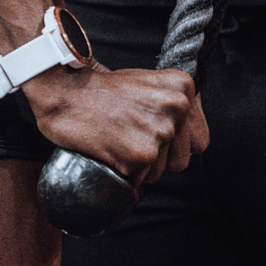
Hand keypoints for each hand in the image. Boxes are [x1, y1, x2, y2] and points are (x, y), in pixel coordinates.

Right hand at [23, 63, 205, 185]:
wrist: (65, 91)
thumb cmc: (102, 90)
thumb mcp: (148, 85)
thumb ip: (172, 106)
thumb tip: (191, 139)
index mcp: (183, 87)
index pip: (200, 141)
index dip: (177, 146)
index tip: (154, 134)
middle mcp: (177, 107)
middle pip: (181, 161)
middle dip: (157, 158)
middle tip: (130, 134)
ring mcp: (159, 131)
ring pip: (159, 174)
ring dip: (138, 166)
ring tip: (118, 137)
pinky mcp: (140, 155)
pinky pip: (138, 181)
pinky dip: (122, 173)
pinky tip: (109, 148)